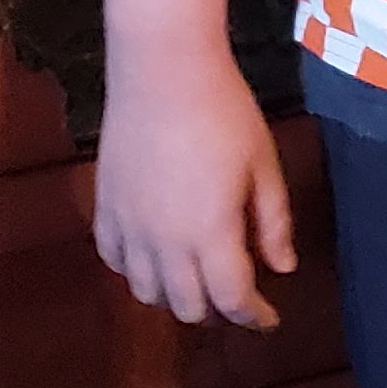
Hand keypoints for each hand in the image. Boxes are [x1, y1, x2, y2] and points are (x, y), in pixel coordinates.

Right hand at [90, 43, 297, 329]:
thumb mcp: (263, 165)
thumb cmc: (224, 111)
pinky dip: (133, 268)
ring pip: (145, 290)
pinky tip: (151, 255)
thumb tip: (281, 269)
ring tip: (193, 279)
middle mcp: (164, 242)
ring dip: (173, 295)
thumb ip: (273, 222)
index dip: (254, 316)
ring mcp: (129, 226)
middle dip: (215, 311)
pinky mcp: (104, 206)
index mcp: (210, 233)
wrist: (162, 69)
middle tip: (234, 298)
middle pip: (187, 307)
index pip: (232, 299)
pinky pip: (112, 258)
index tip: (269, 318)